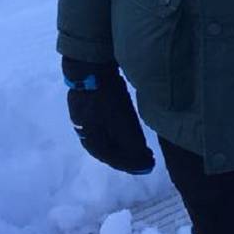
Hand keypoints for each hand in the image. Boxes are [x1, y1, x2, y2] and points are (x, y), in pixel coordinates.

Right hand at [63, 58, 155, 174]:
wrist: (88, 69)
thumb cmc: (106, 98)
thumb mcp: (122, 122)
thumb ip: (131, 143)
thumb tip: (141, 160)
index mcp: (92, 142)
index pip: (114, 159)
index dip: (133, 164)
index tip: (149, 165)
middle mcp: (85, 134)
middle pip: (109, 151)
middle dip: (128, 156)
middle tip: (146, 156)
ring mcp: (84, 120)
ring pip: (106, 139)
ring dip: (123, 144)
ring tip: (139, 144)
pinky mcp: (87, 107)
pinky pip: (104, 127)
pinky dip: (117, 132)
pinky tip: (125, 127)